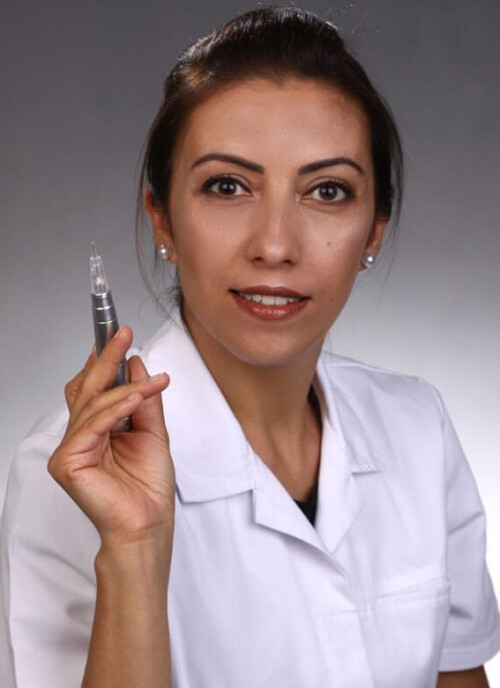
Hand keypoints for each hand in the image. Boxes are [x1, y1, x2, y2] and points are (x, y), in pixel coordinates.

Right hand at [48, 326, 174, 553]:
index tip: (118, 334)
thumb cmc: (148, 487)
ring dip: (126, 387)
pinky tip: (137, 397)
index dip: (103, 360)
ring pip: (94, 404)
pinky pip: (94, 425)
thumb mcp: (153, 431)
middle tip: (122, 334)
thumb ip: (144, 399)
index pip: (94, 388)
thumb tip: (137, 365)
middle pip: (88, 389)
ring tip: (154, 380)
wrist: (148, 523)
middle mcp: (79, 436)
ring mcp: (70, 449)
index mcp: (96, 430)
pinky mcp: (67, 462)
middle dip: (106, 358)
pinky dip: (117, 408)